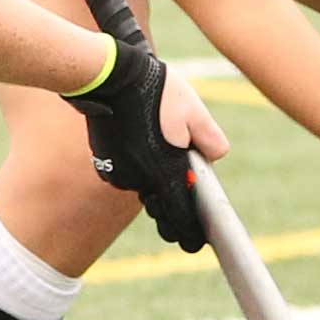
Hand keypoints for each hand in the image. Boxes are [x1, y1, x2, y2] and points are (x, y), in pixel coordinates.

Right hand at [65, 37, 224, 253]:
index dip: (189, 233)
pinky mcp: (104, 162)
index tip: (195, 244)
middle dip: (173, 203)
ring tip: (162, 147)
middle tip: (184, 210)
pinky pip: (128, 172)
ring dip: (155, 177)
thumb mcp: (195, 111)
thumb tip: (214, 158)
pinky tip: (141, 140)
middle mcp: (138, 178)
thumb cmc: (157, 90)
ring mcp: (118, 171)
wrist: (108, 75)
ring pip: (143, 184)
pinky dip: (138, 165)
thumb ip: (211, 141)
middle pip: (160, 202)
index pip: (179, 215)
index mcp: (163, 170)